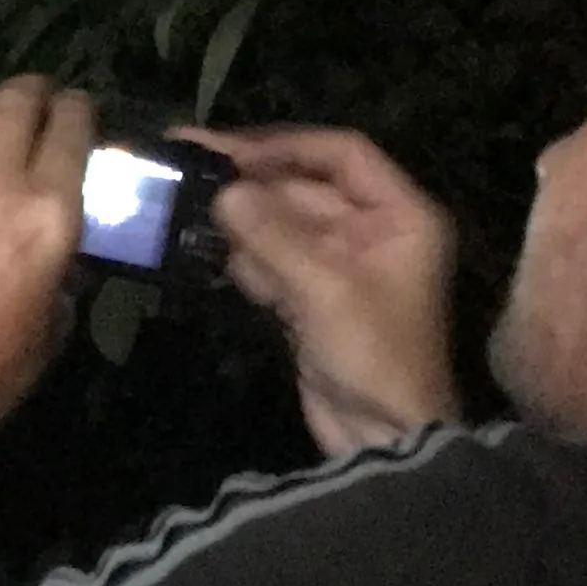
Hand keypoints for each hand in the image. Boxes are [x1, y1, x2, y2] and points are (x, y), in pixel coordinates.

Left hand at [0, 78, 95, 442]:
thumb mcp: (59, 312)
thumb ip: (67, 257)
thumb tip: (63, 233)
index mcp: (51, 209)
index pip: (72, 124)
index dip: (81, 112)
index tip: (81, 118)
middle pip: (19, 99)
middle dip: (37, 97)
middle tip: (42, 112)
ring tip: (1, 126)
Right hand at [185, 124, 462, 457]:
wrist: (385, 439)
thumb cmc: (375, 357)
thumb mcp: (326, 290)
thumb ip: (273, 235)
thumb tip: (223, 191)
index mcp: (400, 215)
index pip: (342, 154)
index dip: (286, 146)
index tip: (228, 149)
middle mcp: (373, 231)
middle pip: (305, 188)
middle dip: (252, 184)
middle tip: (186, 168)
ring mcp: (342, 266)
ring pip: (283, 224)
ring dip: (242, 222)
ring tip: (186, 210)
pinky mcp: (313, 298)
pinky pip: (275, 260)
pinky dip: (247, 259)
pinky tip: (209, 253)